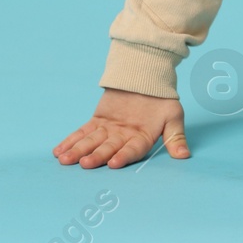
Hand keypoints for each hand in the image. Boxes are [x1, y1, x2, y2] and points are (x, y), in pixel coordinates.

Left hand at [53, 88, 189, 167]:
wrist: (147, 78)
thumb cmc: (163, 99)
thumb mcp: (173, 115)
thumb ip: (176, 137)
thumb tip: (184, 156)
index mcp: (143, 138)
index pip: (132, 149)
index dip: (124, 156)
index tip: (114, 163)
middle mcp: (123, 138)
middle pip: (109, 148)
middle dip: (96, 156)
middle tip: (84, 164)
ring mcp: (109, 131)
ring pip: (92, 142)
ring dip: (79, 151)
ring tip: (65, 160)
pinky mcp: (97, 122)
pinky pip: (82, 132)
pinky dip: (70, 140)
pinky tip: (59, 150)